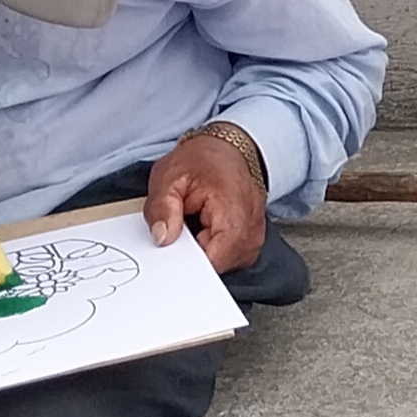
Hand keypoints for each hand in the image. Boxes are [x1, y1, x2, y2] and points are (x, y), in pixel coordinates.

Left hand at [145, 134, 266, 274]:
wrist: (228, 149)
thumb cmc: (203, 161)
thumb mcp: (169, 176)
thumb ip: (162, 208)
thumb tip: (161, 238)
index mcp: (234, 212)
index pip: (212, 261)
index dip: (186, 263)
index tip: (169, 254)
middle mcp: (251, 230)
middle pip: (216, 266)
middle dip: (191, 255)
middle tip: (179, 227)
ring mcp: (254, 238)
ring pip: (221, 265)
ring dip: (202, 251)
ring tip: (194, 224)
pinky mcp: (251, 242)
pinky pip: (228, 259)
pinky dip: (211, 249)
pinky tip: (204, 230)